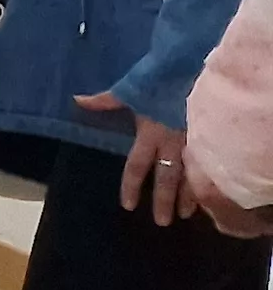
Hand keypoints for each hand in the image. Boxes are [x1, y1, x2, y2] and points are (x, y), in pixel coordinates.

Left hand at [73, 91, 253, 228]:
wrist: (195, 67)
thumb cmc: (161, 78)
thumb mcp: (131, 89)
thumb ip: (106, 100)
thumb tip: (77, 101)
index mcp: (150, 134)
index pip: (137, 166)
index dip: (131, 186)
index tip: (128, 205)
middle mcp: (173, 143)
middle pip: (167, 178)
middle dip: (164, 201)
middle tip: (163, 222)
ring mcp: (195, 141)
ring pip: (192, 175)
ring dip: (189, 196)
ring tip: (187, 214)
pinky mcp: (212, 137)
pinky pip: (210, 164)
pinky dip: (209, 180)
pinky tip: (210, 194)